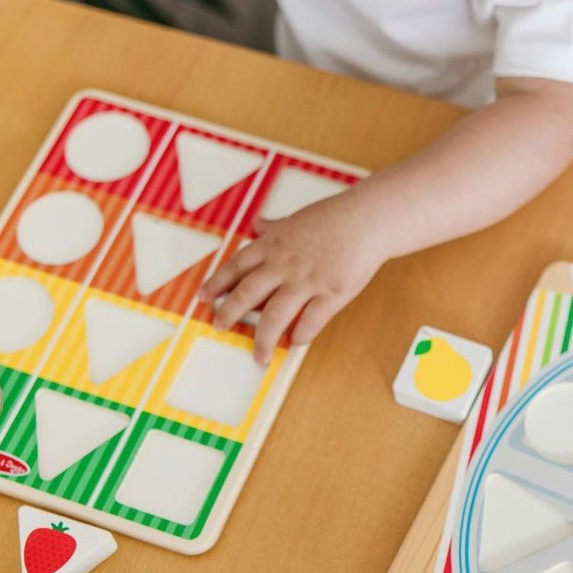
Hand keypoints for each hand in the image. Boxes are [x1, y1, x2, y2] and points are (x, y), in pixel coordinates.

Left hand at [198, 194, 385, 363]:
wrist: (368, 219)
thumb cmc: (335, 217)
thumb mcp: (296, 219)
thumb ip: (274, 227)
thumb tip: (258, 225)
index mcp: (274, 246)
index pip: (237, 266)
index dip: (217, 283)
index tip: (204, 297)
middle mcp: (285, 265)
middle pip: (248, 293)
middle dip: (230, 313)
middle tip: (220, 327)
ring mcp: (308, 280)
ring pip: (276, 314)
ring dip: (263, 338)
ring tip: (258, 355)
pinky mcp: (332, 292)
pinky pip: (311, 319)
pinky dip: (301, 334)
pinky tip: (294, 343)